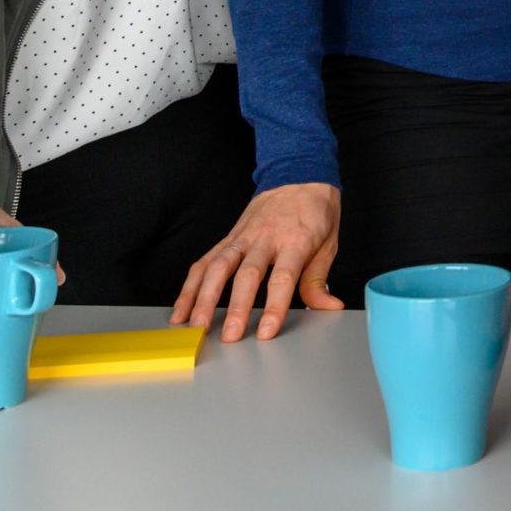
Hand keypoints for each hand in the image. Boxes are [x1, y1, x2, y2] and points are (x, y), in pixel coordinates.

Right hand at [174, 183, 342, 341]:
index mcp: (296, 240)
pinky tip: (181, 308)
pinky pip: (205, 261)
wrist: (299, 174)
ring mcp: (243, 236)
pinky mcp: (228, 237)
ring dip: (204, 297)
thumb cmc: (316, 212)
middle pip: (247, 274)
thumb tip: (329, 308)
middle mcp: (265, 237)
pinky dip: (190, 285)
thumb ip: (319, 280)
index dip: (275, 306)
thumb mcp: (328, 244)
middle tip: (229, 335)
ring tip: (196, 326)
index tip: (266, 332)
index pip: (283, 277)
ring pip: (219, 266)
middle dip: (236, 307)